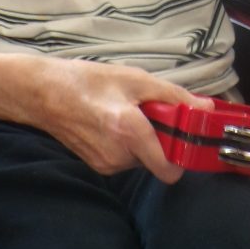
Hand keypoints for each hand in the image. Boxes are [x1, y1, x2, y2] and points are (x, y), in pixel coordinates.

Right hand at [33, 59, 213, 182]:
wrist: (42, 93)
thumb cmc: (88, 81)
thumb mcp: (136, 79)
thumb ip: (174, 96)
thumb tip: (207, 109)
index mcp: (130, 132)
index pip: (171, 169)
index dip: (183, 154)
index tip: (182, 134)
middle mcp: (119, 156)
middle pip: (159, 160)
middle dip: (160, 139)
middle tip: (147, 114)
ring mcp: (106, 165)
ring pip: (142, 159)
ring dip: (141, 141)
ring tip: (123, 114)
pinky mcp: (97, 167)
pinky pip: (125, 159)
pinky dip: (125, 144)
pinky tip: (110, 124)